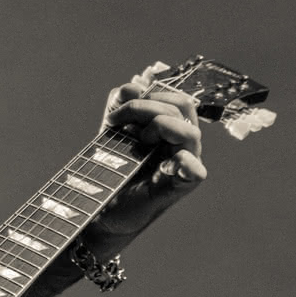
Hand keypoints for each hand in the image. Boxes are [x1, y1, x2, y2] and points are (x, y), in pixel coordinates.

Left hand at [92, 80, 207, 240]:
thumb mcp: (112, 129)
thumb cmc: (111, 170)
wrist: (100, 209)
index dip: (146, 96)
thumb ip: (121, 103)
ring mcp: (183, 165)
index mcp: (169, 128)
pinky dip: (184, 162)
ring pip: (189, 132)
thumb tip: (134, 87)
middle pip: (184, 106)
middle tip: (124, 126)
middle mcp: (180, 144)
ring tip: (138, 142)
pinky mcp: (179, 187)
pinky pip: (195, 170)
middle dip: (147, 108)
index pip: (174, 97)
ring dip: (159, 128)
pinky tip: (166, 162)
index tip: (114, 116)